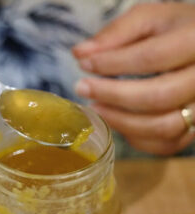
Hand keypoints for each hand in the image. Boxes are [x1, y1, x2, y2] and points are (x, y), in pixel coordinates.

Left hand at [72, 3, 194, 154]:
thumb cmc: (175, 30)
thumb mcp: (150, 18)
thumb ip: (116, 32)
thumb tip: (80, 53)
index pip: (150, 58)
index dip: (111, 63)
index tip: (83, 64)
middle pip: (157, 97)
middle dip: (112, 95)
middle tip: (82, 88)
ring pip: (163, 127)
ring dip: (121, 121)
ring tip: (95, 108)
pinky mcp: (194, 127)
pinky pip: (166, 144)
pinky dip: (136, 138)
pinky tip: (116, 121)